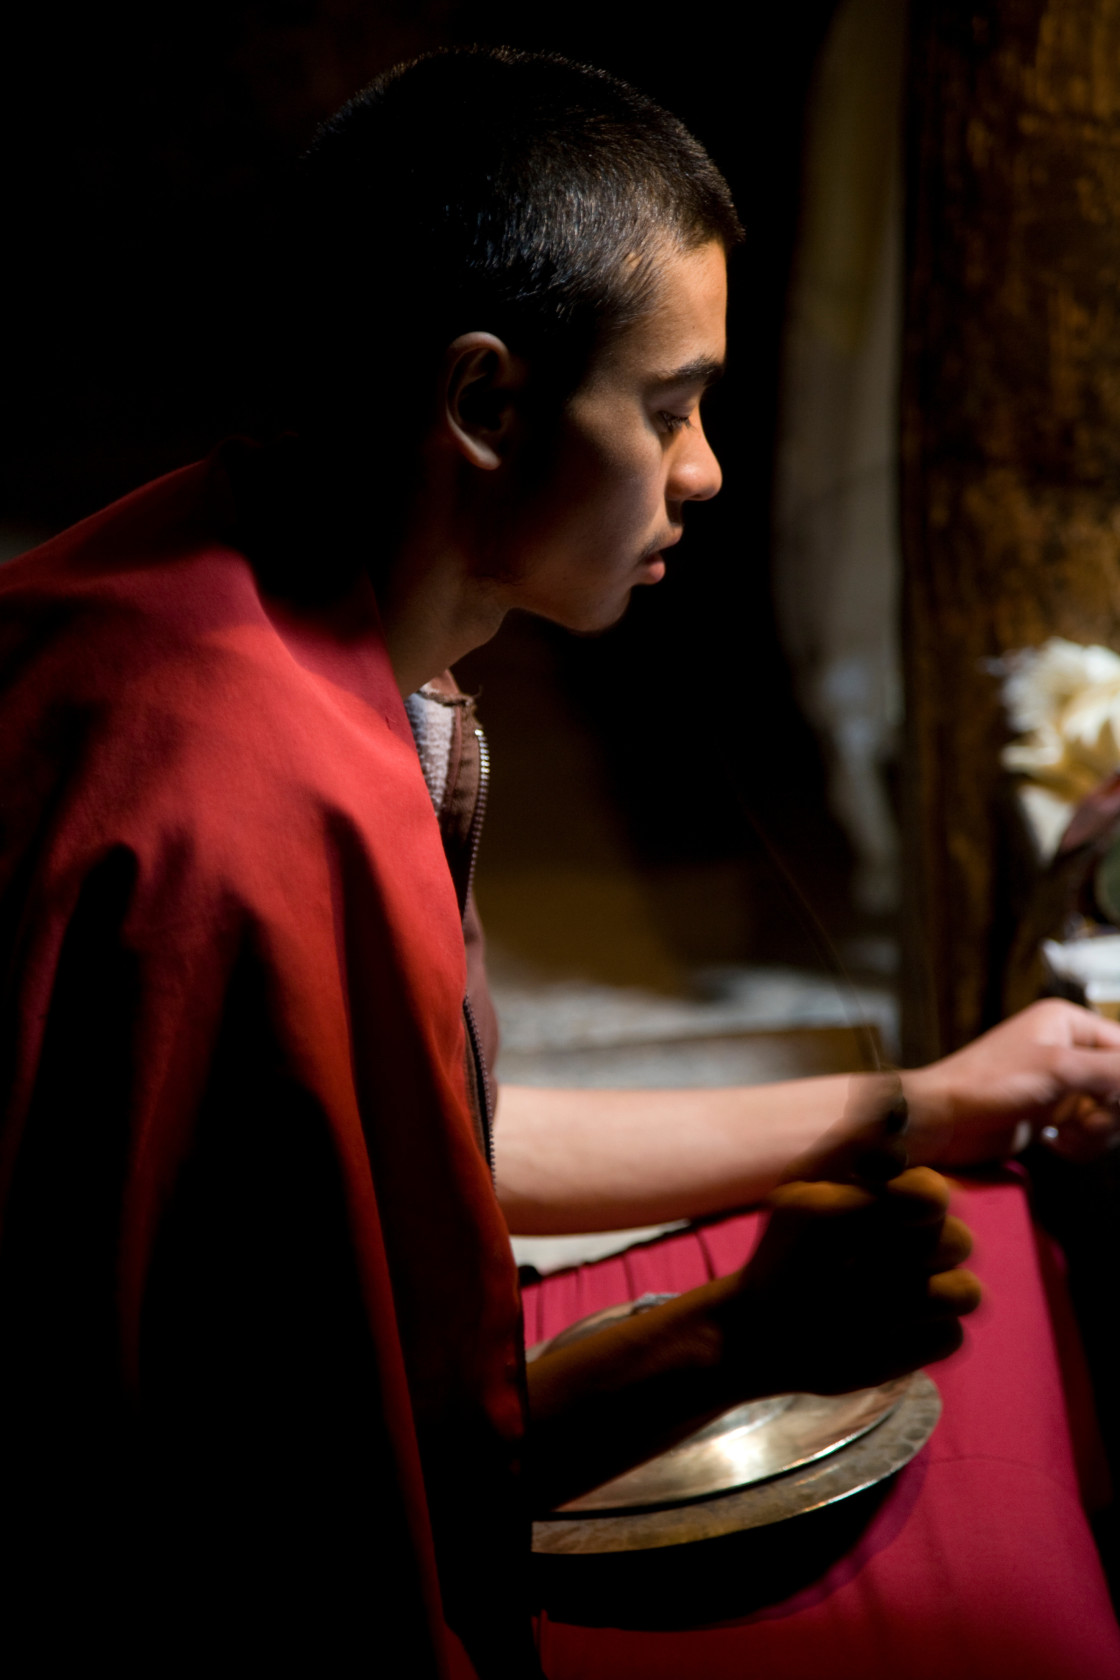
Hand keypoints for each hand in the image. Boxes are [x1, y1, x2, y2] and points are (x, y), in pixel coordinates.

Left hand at [730, 1162, 978, 1395]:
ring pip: (964, 1292)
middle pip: (959, 1241)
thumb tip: (891, 1092)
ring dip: (904, 1299)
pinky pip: (950, 1335)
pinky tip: (870, 1335)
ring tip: (852, 1302)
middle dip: (902, 1256)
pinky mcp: (936, 1335)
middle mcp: (930, 1240)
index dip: (911, 1201)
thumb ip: (852, 1150)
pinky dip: (908, 1339)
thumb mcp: (804, 1194)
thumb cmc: (786, 1251)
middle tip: (850, 1263)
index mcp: (902, 1198)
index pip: (933, 1192)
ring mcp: (937, 1290)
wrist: (768, 1325)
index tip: (877, 1206)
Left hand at [904, 999, 1119, 1164]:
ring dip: (1095, 1133)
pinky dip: (1079, 1144)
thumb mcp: (1060, 1069)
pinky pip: (1089, 1134)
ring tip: (1066, 1134)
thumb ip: (1115, 1070)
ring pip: (1110, 1113)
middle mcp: (1066, 1050)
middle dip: (1110, 1111)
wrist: (943, 1122)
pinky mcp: (1050, 1116)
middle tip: (1086, 1121)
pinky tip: (1054, 1143)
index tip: (1112, 1102)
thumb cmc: (989, 1084)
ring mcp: (1059, 1085)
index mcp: (1068, 1024)